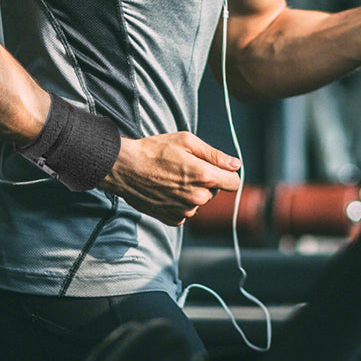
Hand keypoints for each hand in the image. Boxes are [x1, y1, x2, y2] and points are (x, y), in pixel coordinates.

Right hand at [99, 132, 241, 225]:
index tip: (217, 168)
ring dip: (192, 192)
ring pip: (200, 202)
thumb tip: (235, 164)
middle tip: (185, 167)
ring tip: (172, 178)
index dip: (227, 173)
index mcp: (203, 176)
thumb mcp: (186, 141)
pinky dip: (180, 202)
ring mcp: (184, 210)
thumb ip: (215, 155)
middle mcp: (196, 198)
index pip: (234, 182)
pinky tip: (166, 189)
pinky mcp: (173, 218)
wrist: (125, 168)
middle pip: (215, 192)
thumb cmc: (154, 150)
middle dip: (206, 181)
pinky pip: (186, 211)